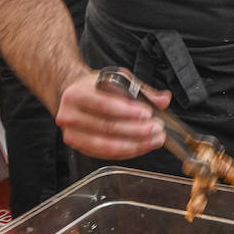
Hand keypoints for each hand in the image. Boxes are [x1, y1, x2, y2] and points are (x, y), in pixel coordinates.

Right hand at [54, 69, 169, 159]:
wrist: (75, 96)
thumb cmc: (97, 88)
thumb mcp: (118, 80)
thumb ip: (141, 90)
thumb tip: (163, 99)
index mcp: (77, 94)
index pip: (104, 105)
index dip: (127, 112)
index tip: (147, 114)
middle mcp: (70, 116)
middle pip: (107, 127)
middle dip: (136, 130)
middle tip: (156, 129)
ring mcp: (73, 135)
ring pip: (107, 145)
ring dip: (135, 144)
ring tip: (154, 139)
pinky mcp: (80, 148)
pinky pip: (107, 154)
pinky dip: (127, 151)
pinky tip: (142, 146)